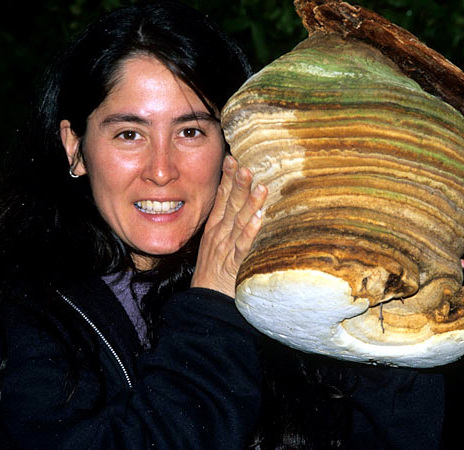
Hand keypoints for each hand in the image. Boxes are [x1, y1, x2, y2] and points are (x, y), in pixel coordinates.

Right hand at [192, 155, 267, 297]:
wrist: (203, 304)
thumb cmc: (213, 274)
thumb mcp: (216, 244)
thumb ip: (226, 224)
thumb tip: (240, 206)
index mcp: (215, 229)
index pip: (221, 199)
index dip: (227, 179)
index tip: (233, 159)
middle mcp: (219, 236)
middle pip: (230, 206)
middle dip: (237, 185)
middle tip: (245, 166)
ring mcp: (225, 250)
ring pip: (238, 223)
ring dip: (249, 204)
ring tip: (260, 187)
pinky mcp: (232, 266)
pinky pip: (242, 248)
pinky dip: (250, 233)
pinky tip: (258, 219)